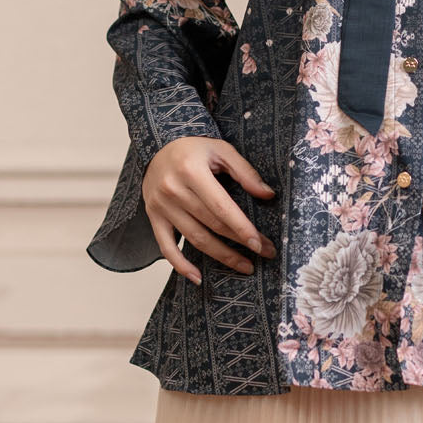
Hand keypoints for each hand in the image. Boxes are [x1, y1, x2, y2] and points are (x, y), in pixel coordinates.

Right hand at [142, 136, 277, 284]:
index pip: (221, 207)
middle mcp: (173, 190)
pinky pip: (166, 247)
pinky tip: (198, 278)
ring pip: (194, 239)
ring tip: (244, 266)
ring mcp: (161, 206)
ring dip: (221, 256)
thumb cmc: (194, 148)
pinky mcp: (154, 217)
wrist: (157, 145)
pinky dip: (181, 265)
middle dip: (239, 243)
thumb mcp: (221, 149)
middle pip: (211, 225)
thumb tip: (268, 195)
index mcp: (191, 171)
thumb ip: (245, 171)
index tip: (260, 244)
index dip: (241, 228)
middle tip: (263, 253)